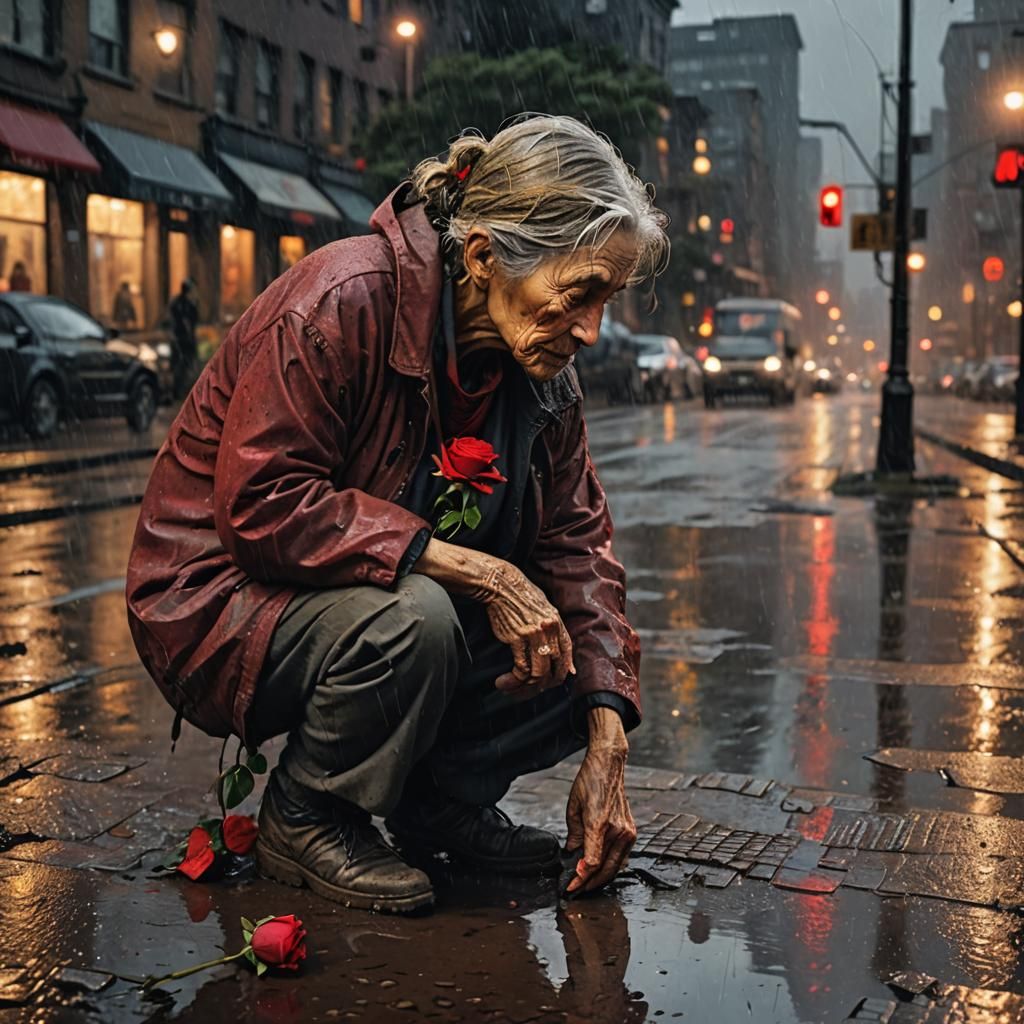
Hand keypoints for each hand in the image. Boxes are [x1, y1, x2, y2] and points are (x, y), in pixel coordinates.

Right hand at [483, 563, 574, 696]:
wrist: (501, 585)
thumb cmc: (521, 595)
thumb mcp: (544, 607)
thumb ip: (554, 628)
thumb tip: (562, 649)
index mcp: (557, 623)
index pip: (566, 653)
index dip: (563, 670)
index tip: (556, 680)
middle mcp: (549, 630)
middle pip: (554, 668)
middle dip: (543, 684)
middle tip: (530, 689)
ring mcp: (534, 635)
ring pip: (538, 673)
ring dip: (526, 687)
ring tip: (512, 689)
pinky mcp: (517, 638)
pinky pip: (521, 668)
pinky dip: (513, 680)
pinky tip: (504, 682)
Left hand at [565, 708, 635, 892]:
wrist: (608, 765)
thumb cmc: (589, 781)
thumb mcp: (573, 808)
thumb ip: (573, 835)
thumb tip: (572, 854)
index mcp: (599, 825)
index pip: (591, 863)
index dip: (580, 878)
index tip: (570, 886)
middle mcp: (617, 831)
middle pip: (604, 869)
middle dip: (589, 883)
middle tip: (576, 890)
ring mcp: (627, 831)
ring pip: (615, 866)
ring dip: (600, 877)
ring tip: (586, 882)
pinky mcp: (631, 830)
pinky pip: (621, 856)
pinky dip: (610, 865)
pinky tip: (600, 869)